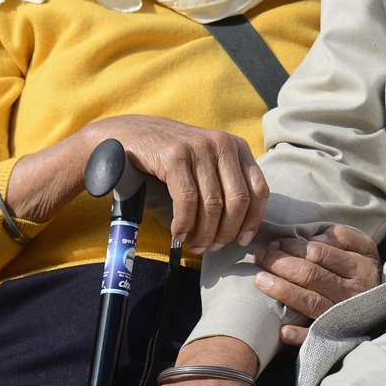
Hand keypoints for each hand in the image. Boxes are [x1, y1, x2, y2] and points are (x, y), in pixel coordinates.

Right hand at [6, 115, 268, 253]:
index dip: (253, 220)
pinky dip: (185, 223)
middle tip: (211, 248)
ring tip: (194, 245)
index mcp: (236, 147)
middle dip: (226, 232)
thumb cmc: (171, 159)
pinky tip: (178, 234)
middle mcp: (222, 144)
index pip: (258, 189)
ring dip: (204, 233)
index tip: (242, 241)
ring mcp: (199, 148)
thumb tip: (244, 229)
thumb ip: (226, 185)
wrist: (126, 137)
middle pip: (238, 201)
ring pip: (213, 205)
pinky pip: (188, 201)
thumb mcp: (206, 165)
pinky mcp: (175, 156)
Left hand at [255, 225, 379, 342]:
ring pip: (309, 301)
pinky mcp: (337, 336)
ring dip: (281, 290)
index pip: (320, 253)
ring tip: (259, 280)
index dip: (294, 246)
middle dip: (281, 263)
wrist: (385, 309)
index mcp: (360, 267)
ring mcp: (343, 314)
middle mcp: (353, 291)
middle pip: (311, 274)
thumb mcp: (365, 249)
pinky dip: (300, 335)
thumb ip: (344, 237)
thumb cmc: (364, 274)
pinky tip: (282, 331)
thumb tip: (316, 236)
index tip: (276, 242)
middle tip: (260, 256)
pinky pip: (316, 335)